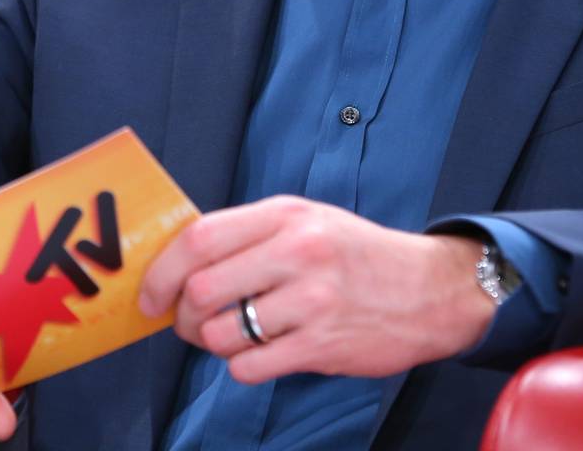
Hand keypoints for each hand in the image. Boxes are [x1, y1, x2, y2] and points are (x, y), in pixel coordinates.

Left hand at [136, 195, 493, 383]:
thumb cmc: (357, 254)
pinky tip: (260, 353)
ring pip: (222, 334)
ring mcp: (311, 301)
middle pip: (201, 290)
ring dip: (211, 344)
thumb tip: (181, 260)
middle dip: (182, 315)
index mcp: (285, 216)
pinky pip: (251, 366)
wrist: (431, 289)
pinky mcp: (322, 345)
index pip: (198, 239)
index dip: (161, 271)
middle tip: (188, 322)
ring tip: (228, 337)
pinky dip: (242, 366)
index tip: (151, 293)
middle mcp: (297, 253)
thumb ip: (250, 233)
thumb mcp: (307, 220)